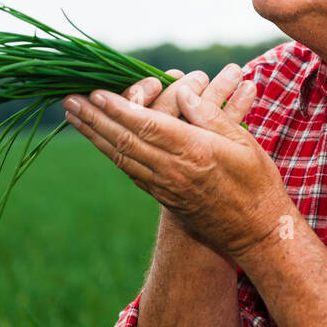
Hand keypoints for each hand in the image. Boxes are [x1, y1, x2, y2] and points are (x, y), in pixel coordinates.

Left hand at [62, 75, 289, 261]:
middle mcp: (173, 171)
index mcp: (194, 152)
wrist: (257, 234)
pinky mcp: (164, 197)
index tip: (95, 91)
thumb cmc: (258, 184)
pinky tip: (100, 141)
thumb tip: (183, 93)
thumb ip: (212, 116)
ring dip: (94, 135)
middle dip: (94, 118)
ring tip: (74, 117)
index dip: (118, 108)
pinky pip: (130, 171)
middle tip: (69, 100)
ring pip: (121, 156)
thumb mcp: (245, 144)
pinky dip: (111, 152)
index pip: (147, 126)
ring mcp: (165, 187)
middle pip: (124, 140)